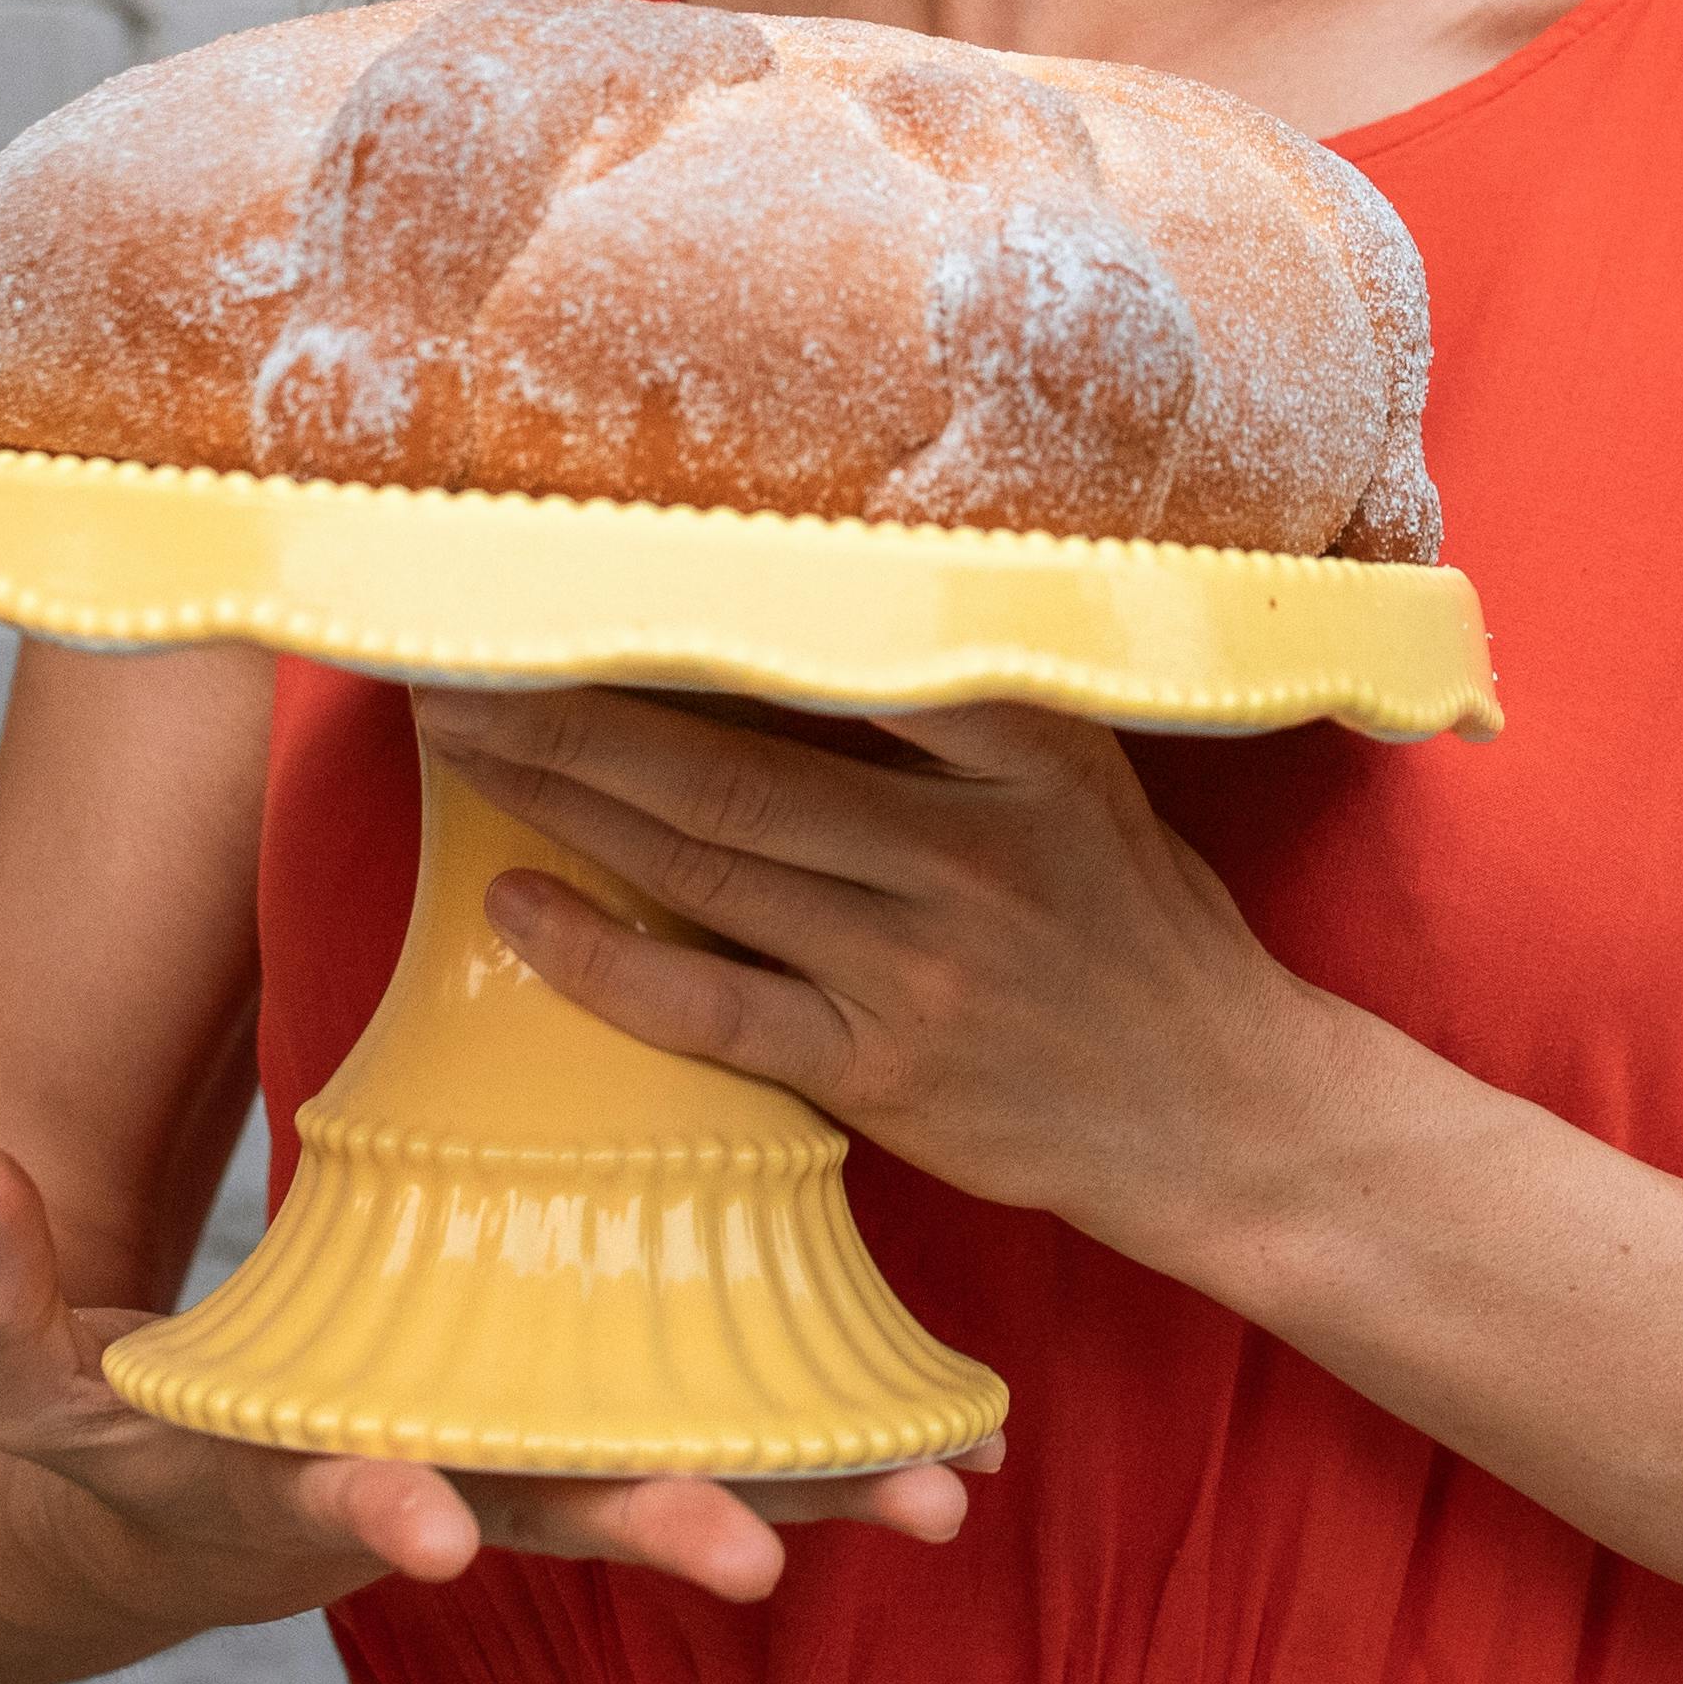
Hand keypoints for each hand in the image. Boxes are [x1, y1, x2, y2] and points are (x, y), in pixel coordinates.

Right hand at [0, 1144, 982, 1612]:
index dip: (372, 1511)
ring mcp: (520, 1475)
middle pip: (546, 1516)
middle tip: (747, 1559)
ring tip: (929, 1500)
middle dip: (644, 1529)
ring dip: (797, 1498)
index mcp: (291, 1474)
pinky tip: (954, 1461)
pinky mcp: (590, 1443)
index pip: (334, 1494)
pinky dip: (829, 1462)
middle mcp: (429, 1490)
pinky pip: (720, 1453)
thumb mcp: (19, 1381)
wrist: (192, 1524)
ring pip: (667, 1491)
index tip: (413, 1530)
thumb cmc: (122, 1430)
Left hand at [412, 689, 1330, 1251]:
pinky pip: (711, 1006)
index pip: (834, 655)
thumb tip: (801, 623)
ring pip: (703, 865)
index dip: (691, 616)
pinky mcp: (881, 1071)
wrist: (1225, 1114)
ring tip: (461, 747)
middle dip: (575, 709)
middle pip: (728, 765)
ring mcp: (918, 966)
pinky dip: (603, 958)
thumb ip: (966, 714)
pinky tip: (517, 909)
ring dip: (564, 804)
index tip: (583, 568)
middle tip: (458, 659)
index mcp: (1025, 751)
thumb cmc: (1142, 932)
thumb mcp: (1089, 784)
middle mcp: (967, 850)